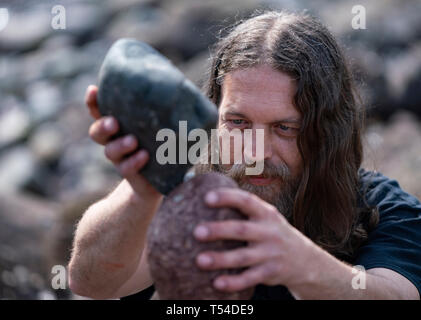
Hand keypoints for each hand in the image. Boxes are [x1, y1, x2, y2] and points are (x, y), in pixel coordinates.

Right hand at [85, 85, 160, 199]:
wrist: (162, 179)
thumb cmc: (163, 144)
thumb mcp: (164, 125)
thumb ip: (167, 111)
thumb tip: (185, 88)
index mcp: (119, 125)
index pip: (99, 111)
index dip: (93, 101)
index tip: (93, 89)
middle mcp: (115, 141)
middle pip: (97, 132)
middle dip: (102, 125)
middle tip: (114, 122)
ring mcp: (121, 158)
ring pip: (109, 151)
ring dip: (119, 144)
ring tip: (133, 141)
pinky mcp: (131, 173)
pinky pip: (126, 168)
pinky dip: (134, 161)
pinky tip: (144, 156)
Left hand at [193, 188, 321, 292]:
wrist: (305, 260)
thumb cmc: (272, 232)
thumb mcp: (266, 216)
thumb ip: (244, 208)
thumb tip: (206, 194)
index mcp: (266, 214)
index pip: (246, 201)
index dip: (228, 197)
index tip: (207, 197)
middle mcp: (269, 232)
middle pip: (241, 230)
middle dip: (219, 230)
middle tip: (197, 232)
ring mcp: (271, 254)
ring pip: (243, 257)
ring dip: (221, 259)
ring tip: (200, 260)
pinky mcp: (270, 273)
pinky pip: (249, 279)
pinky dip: (233, 282)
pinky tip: (217, 283)